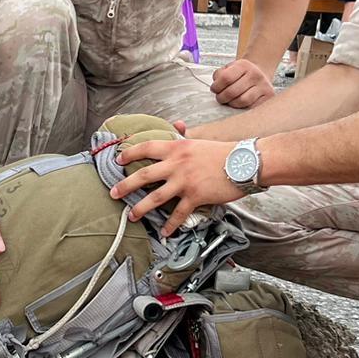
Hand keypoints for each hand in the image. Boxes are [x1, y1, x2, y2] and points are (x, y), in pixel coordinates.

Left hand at [110, 138, 240, 236]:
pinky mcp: (195, 196)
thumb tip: (178, 125)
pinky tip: (165, 232)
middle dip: (125, 185)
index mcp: (177, 148)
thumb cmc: (223, 152)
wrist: (245, 162)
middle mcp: (177, 164)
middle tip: (113, 193)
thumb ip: (185, 136)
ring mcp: (185, 181)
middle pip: (144, 175)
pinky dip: (171, 225)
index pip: (146, 147)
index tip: (118, 159)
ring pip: (155, 197)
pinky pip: (178, 213)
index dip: (129, 153)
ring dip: (141, 208)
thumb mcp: (200, 141)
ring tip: (131, 216)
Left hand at [211, 57, 275, 107]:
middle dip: (222, 98)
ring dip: (232, 104)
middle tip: (220, 98)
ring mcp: (264, 86)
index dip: (216, 86)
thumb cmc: (241, 73)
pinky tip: (240, 104)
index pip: (226, 78)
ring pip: (242, 101)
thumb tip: (215, 88)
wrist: (260, 73)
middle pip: (233, 92)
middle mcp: (256, 74)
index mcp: (244, 65)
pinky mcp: (269, 97)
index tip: (214, 89)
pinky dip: (243, 108)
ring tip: (230, 101)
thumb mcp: (229, 68)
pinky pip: (252, 107)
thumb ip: (219, 75)